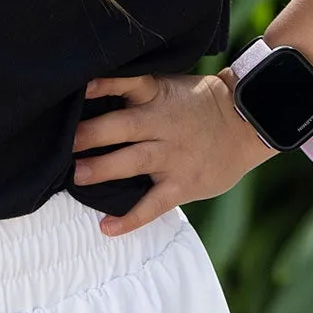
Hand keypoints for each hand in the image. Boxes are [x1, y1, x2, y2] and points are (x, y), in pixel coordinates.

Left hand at [71, 68, 278, 235]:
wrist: (246, 124)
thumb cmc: (199, 104)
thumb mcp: (171, 86)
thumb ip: (139, 92)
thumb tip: (92, 94)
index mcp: (158, 96)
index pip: (129, 84)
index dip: (105, 85)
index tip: (81, 88)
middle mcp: (163, 124)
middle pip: (123, 127)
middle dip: (92, 134)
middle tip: (65, 143)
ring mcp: (173, 156)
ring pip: (133, 162)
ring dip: (104, 168)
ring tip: (78, 176)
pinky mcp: (182, 184)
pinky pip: (153, 204)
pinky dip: (130, 218)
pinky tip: (107, 227)